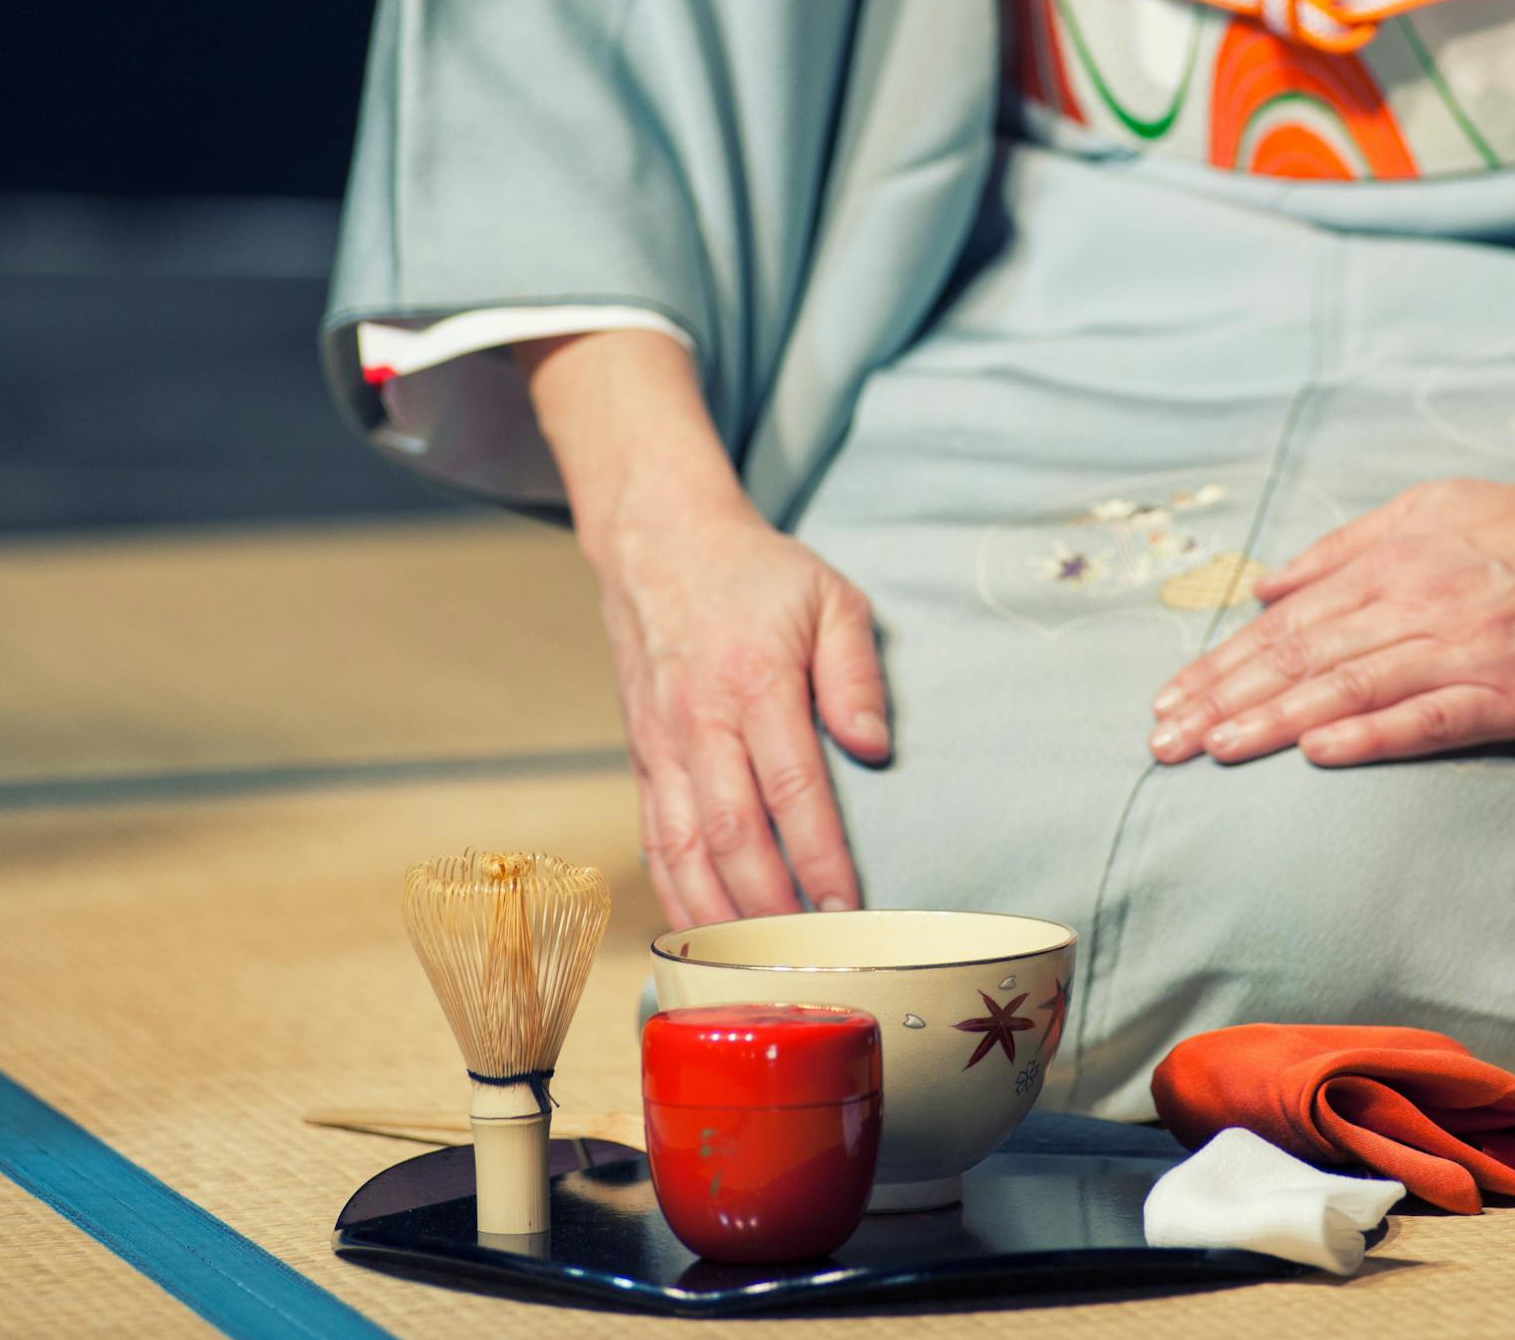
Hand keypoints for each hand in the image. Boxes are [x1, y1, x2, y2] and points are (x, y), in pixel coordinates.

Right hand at [519, 329, 888, 929]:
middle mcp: (699, 723)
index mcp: (754, 683)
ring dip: (719, 918)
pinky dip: (676, 895)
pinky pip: (653, 841)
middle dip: (770, 910)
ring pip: (682, 851)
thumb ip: (857, 673)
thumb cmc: (756, 575)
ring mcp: (661, 746)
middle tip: (810, 961)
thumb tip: (874, 749)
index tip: (849, 909)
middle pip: (731, 836)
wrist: (659, 544)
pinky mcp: (641, 759)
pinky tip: (702, 936)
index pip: (792, 789)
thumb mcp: (830, 597)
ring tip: (757, 970)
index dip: (820, 858)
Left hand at [1145, 476, 1514, 766]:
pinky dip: (1371, 733)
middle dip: (1224, 702)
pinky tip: (1318, 750)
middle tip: (1163, 740)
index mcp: (1385, 567)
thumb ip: (1339, 549)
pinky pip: (1430, 717)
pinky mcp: (1508, 692)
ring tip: (1215, 748)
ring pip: (1349, 688)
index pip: (1283, 628)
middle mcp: (1410, 606)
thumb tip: (1264, 585)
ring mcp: (1459, 651)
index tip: (1169, 701)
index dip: (1221, 667)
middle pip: (1300, 660)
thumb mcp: (1419, 510)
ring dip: (1274, 721)